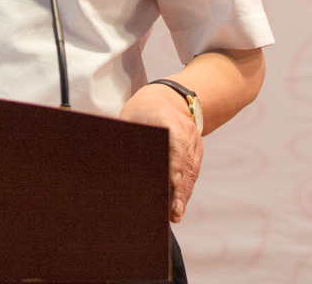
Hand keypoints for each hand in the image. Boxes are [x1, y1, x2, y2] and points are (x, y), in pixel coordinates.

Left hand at [120, 82, 202, 221]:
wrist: (168, 99)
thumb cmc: (141, 112)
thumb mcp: (130, 120)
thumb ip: (127, 141)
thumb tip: (114, 166)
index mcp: (167, 119)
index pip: (174, 144)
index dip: (174, 164)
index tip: (172, 181)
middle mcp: (186, 130)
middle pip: (184, 162)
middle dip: (180, 188)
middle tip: (174, 211)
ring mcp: (194, 141)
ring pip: (191, 170)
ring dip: (184, 193)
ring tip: (176, 214)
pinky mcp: (197, 150)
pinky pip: (193, 172)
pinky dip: (186, 189)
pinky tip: (179, 205)